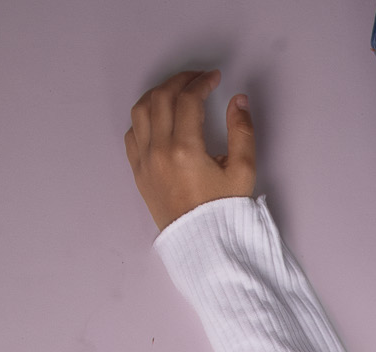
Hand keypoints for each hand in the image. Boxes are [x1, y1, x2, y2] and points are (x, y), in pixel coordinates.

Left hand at [125, 69, 255, 232]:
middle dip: (180, 81)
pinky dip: (143, 118)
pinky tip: (158, 118)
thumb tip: (238, 100)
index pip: (189, 100)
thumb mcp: (242, 173)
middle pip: (162, 97)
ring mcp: (145, 162)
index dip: (202, 82)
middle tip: (196, 80)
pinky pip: (132, 134)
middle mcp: (159, 151)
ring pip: (141, 110)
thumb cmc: (224, 215)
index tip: (214, 79)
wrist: (203, 248)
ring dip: (158, 94)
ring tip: (175, 92)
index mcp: (185, 150)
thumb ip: (242, 132)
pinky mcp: (139, 172)